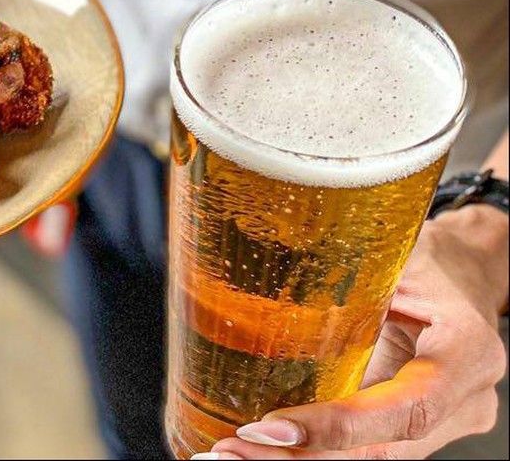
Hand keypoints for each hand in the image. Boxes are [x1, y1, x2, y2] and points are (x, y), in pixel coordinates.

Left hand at [197, 206, 507, 460]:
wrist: (466, 273)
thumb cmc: (431, 259)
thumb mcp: (397, 257)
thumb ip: (350, 276)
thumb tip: (260, 266)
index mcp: (465, 352)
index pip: (405, 408)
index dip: (339, 426)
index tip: (272, 427)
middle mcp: (465, 400)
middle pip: (383, 451)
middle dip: (304, 457)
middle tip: (232, 449)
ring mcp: (446, 422)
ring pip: (372, 457)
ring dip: (301, 458)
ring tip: (232, 452)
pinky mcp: (416, 426)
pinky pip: (367, 445)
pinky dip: (315, 447)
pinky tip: (263, 445)